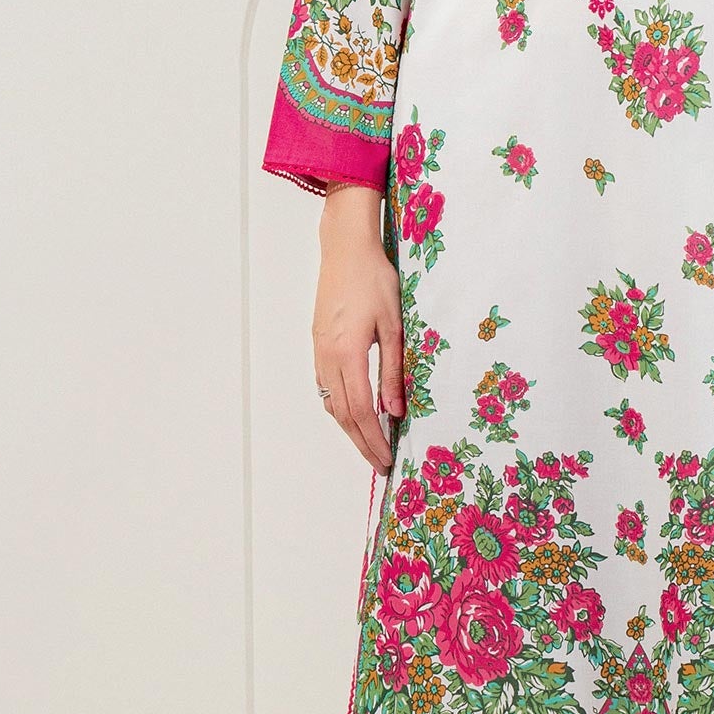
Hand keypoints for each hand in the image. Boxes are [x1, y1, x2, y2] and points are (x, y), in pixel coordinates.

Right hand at [311, 184, 404, 471]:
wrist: (346, 250)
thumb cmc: (374, 281)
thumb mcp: (393, 327)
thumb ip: (393, 372)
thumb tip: (395, 412)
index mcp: (347, 354)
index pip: (360, 411)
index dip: (373, 439)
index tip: (386, 459)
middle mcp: (327, 358)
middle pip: (342, 414)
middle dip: (362, 442)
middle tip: (380, 463)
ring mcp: (319, 351)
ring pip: (331, 401)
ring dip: (350, 427)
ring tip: (370, 444)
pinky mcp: (318, 343)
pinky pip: (326, 385)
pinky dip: (340, 406)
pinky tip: (354, 412)